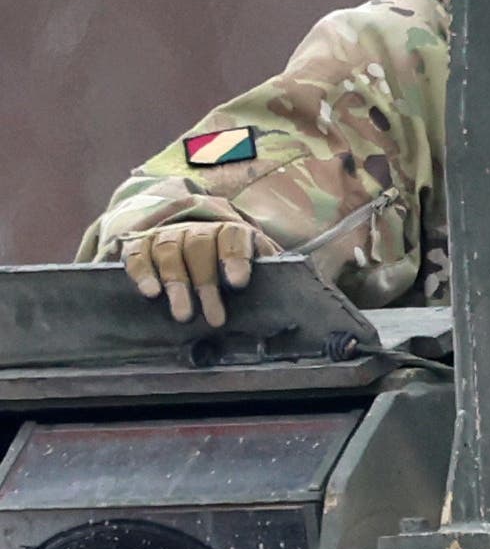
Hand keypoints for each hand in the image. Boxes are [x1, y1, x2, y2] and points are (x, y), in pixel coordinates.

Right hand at [120, 222, 277, 326]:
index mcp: (228, 231)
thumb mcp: (251, 261)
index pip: (233, 236)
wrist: (185, 237)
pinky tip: (151, 293)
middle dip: (207, 284)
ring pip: (169, 252)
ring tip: (184, 315)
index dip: (236, 257)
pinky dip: (143, 273)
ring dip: (176, 284)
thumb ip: (268, 270)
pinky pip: (138, 255)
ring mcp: (167, 236)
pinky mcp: (141, 246)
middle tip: (215, 318)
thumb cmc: (226, 261)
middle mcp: (196, 230)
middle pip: (199, 247)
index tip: (239, 282)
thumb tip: (292, 291)